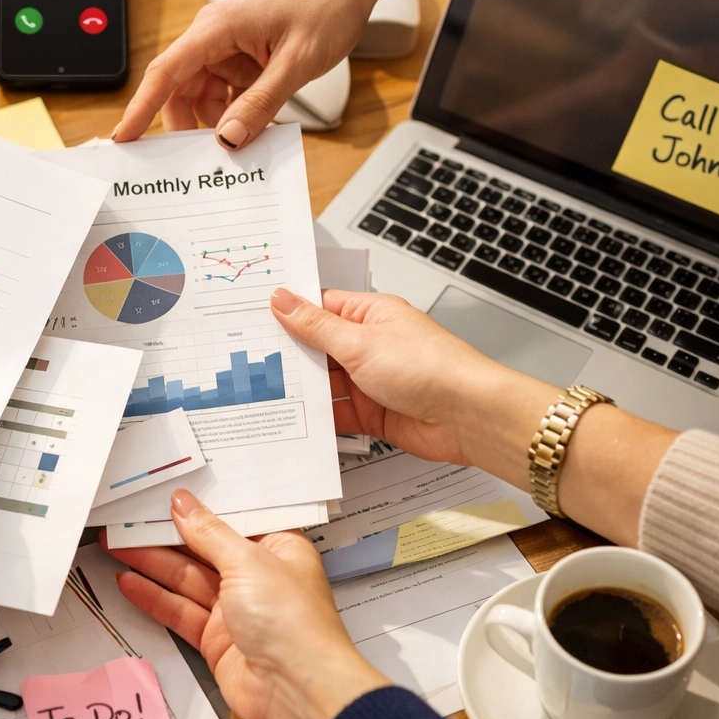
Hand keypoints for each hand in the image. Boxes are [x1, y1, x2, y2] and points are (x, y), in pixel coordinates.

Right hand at [106, 490, 388, 718]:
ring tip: (117, 545)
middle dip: (167, 535)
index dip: (201, 507)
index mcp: (279, 550)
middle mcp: (258, 578)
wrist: (295, 692)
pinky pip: (179, 611)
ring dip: (151, 563)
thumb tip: (185, 507)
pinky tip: (130, 582)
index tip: (168, 494)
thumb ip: (209, 534)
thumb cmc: (294, 624)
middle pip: (204, 549)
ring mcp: (236, 610)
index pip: (234, 520)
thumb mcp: (248, 562)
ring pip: (186, 579)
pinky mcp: (217, 639)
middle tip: (129, 521)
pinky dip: (154, 597)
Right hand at [112, 0, 523, 151]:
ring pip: (204, 96)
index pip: (166, 72)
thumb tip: (227, 138)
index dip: (141, 107)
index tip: (124, 137)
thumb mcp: (296, 63)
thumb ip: (260, 103)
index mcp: (217, 27)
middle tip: (198, 162)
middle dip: (187, 126)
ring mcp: (229, 47)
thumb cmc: (326, 3)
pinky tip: (253, 130)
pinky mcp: (244, 57)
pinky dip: (237, 114)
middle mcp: (215, 36)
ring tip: (236, 148)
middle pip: (181, 90)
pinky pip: (228, 93)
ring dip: (217, 123)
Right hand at [269, 286, 556, 470]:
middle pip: (317, 347)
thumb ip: (315, 325)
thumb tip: (282, 299)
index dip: (287, 312)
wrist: (469, 417)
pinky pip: (335, 413)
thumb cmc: (431, 368)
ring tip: (262, 390)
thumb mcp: (361, 341)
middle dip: (288, 355)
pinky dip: (316, 417)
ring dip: (301, 388)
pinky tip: (291, 418)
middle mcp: (369, 345)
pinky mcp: (372, 413)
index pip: (319, 307)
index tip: (253, 317)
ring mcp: (370, 380)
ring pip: (324, 382)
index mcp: (370, 314)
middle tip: (249, 357)